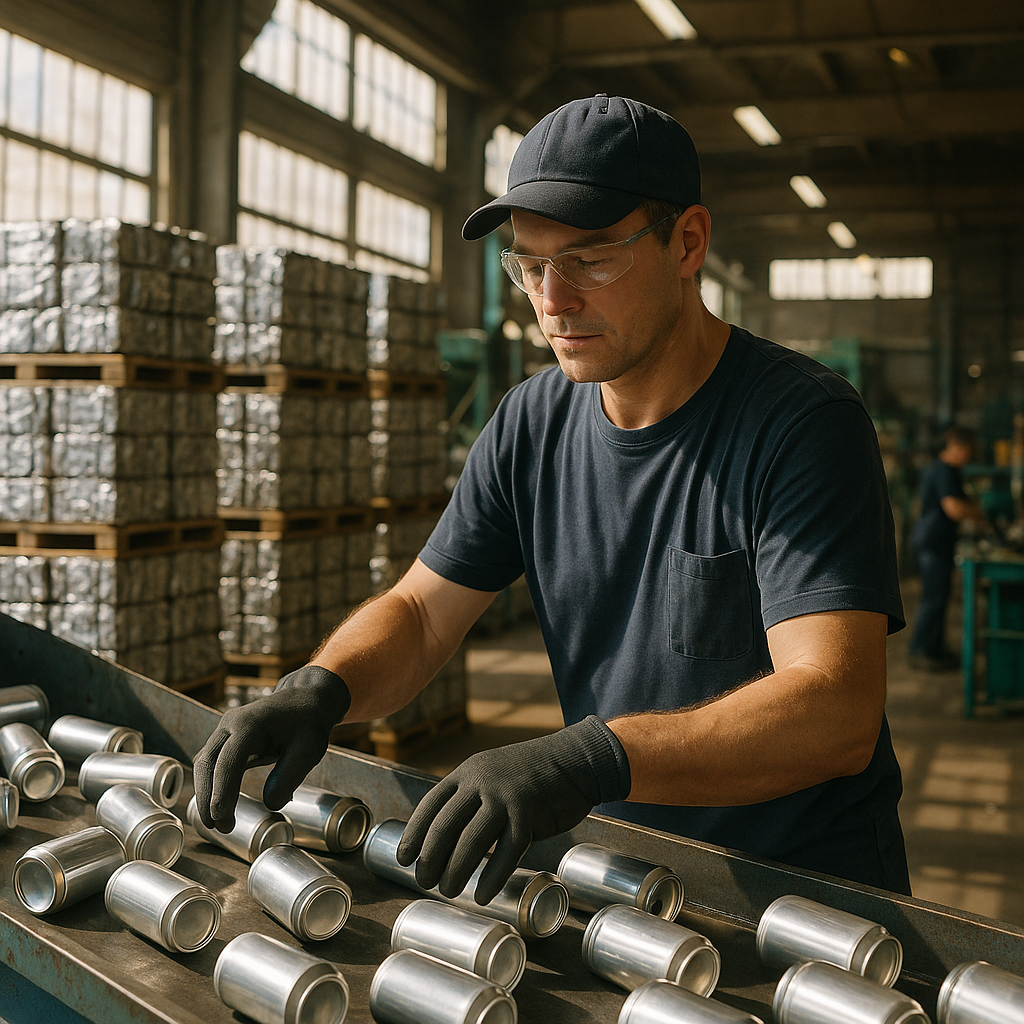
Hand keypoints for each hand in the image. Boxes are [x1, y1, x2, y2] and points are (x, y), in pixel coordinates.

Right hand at [192, 665, 350, 831]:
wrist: (307, 701)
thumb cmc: (309, 723)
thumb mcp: (309, 750)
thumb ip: (289, 777)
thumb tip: (269, 805)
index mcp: (250, 723)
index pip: (229, 760)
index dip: (222, 790)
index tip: (221, 817)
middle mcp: (231, 724)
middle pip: (207, 762)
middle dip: (207, 797)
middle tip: (217, 827)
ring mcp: (226, 730)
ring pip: (205, 764)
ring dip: (206, 793)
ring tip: (218, 823)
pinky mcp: (227, 739)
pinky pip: (212, 763)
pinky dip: (212, 785)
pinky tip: (220, 806)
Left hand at [396, 716, 629, 904]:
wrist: (575, 759)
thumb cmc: (532, 775)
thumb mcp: (493, 775)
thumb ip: (473, 798)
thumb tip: (449, 838)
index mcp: (468, 771)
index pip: (431, 804)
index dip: (415, 833)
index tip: (404, 858)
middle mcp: (482, 781)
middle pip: (446, 825)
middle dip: (431, 858)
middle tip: (424, 882)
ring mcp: (505, 796)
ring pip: (472, 840)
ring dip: (456, 870)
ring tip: (448, 890)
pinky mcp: (529, 812)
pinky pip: (507, 850)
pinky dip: (493, 875)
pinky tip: (482, 894)